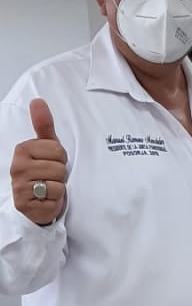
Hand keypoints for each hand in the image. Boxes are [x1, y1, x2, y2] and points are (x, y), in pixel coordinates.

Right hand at [10, 100, 67, 225]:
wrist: (38, 201)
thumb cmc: (43, 170)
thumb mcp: (46, 146)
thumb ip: (43, 125)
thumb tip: (37, 101)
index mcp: (22, 149)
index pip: (57, 149)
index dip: (60, 158)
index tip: (51, 161)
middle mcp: (17, 167)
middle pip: (59, 167)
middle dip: (60, 174)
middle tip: (51, 176)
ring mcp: (20, 187)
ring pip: (57, 184)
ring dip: (58, 188)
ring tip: (49, 187)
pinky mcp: (26, 204)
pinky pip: (54, 199)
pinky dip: (55, 201)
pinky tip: (46, 199)